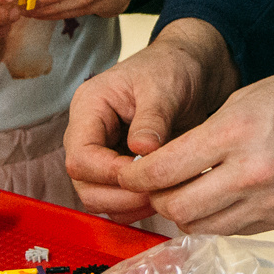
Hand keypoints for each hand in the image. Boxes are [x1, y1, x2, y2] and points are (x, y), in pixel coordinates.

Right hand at [63, 21, 239, 219]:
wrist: (193, 69)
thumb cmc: (173, 68)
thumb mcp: (165, 87)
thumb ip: (152, 118)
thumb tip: (142, 149)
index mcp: (89, 108)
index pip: (81, 157)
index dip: (109, 174)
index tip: (146, 175)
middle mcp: (89, 134)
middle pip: (84, 184)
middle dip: (119, 195)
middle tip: (157, 195)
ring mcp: (103, 153)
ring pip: (98, 196)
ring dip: (127, 205)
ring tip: (163, 197)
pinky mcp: (121, 167)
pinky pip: (118, 198)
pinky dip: (136, 206)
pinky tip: (163, 196)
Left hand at [115, 55, 273, 232]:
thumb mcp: (245, 97)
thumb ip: (205, 135)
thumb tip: (167, 164)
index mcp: (236, 133)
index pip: (164, 170)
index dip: (137, 175)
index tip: (129, 171)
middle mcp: (251, 174)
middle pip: (177, 207)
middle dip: (157, 198)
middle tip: (154, 184)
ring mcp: (270, 202)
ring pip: (202, 226)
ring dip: (185, 212)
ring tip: (185, 191)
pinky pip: (232, 230)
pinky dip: (216, 218)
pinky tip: (219, 197)